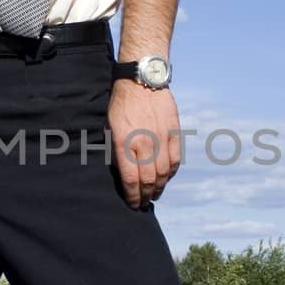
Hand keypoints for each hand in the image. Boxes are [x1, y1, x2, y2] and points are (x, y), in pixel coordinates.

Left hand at [107, 81, 181, 208]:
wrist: (141, 80)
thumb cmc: (120, 105)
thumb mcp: (110, 128)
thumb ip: (116, 151)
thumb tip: (123, 173)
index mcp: (125, 143)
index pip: (131, 179)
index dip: (132, 196)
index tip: (132, 204)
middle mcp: (145, 143)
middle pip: (149, 180)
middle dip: (145, 195)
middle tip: (143, 203)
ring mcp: (162, 138)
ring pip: (164, 173)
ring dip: (159, 188)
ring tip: (155, 194)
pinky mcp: (174, 132)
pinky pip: (175, 159)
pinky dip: (171, 173)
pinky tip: (166, 178)